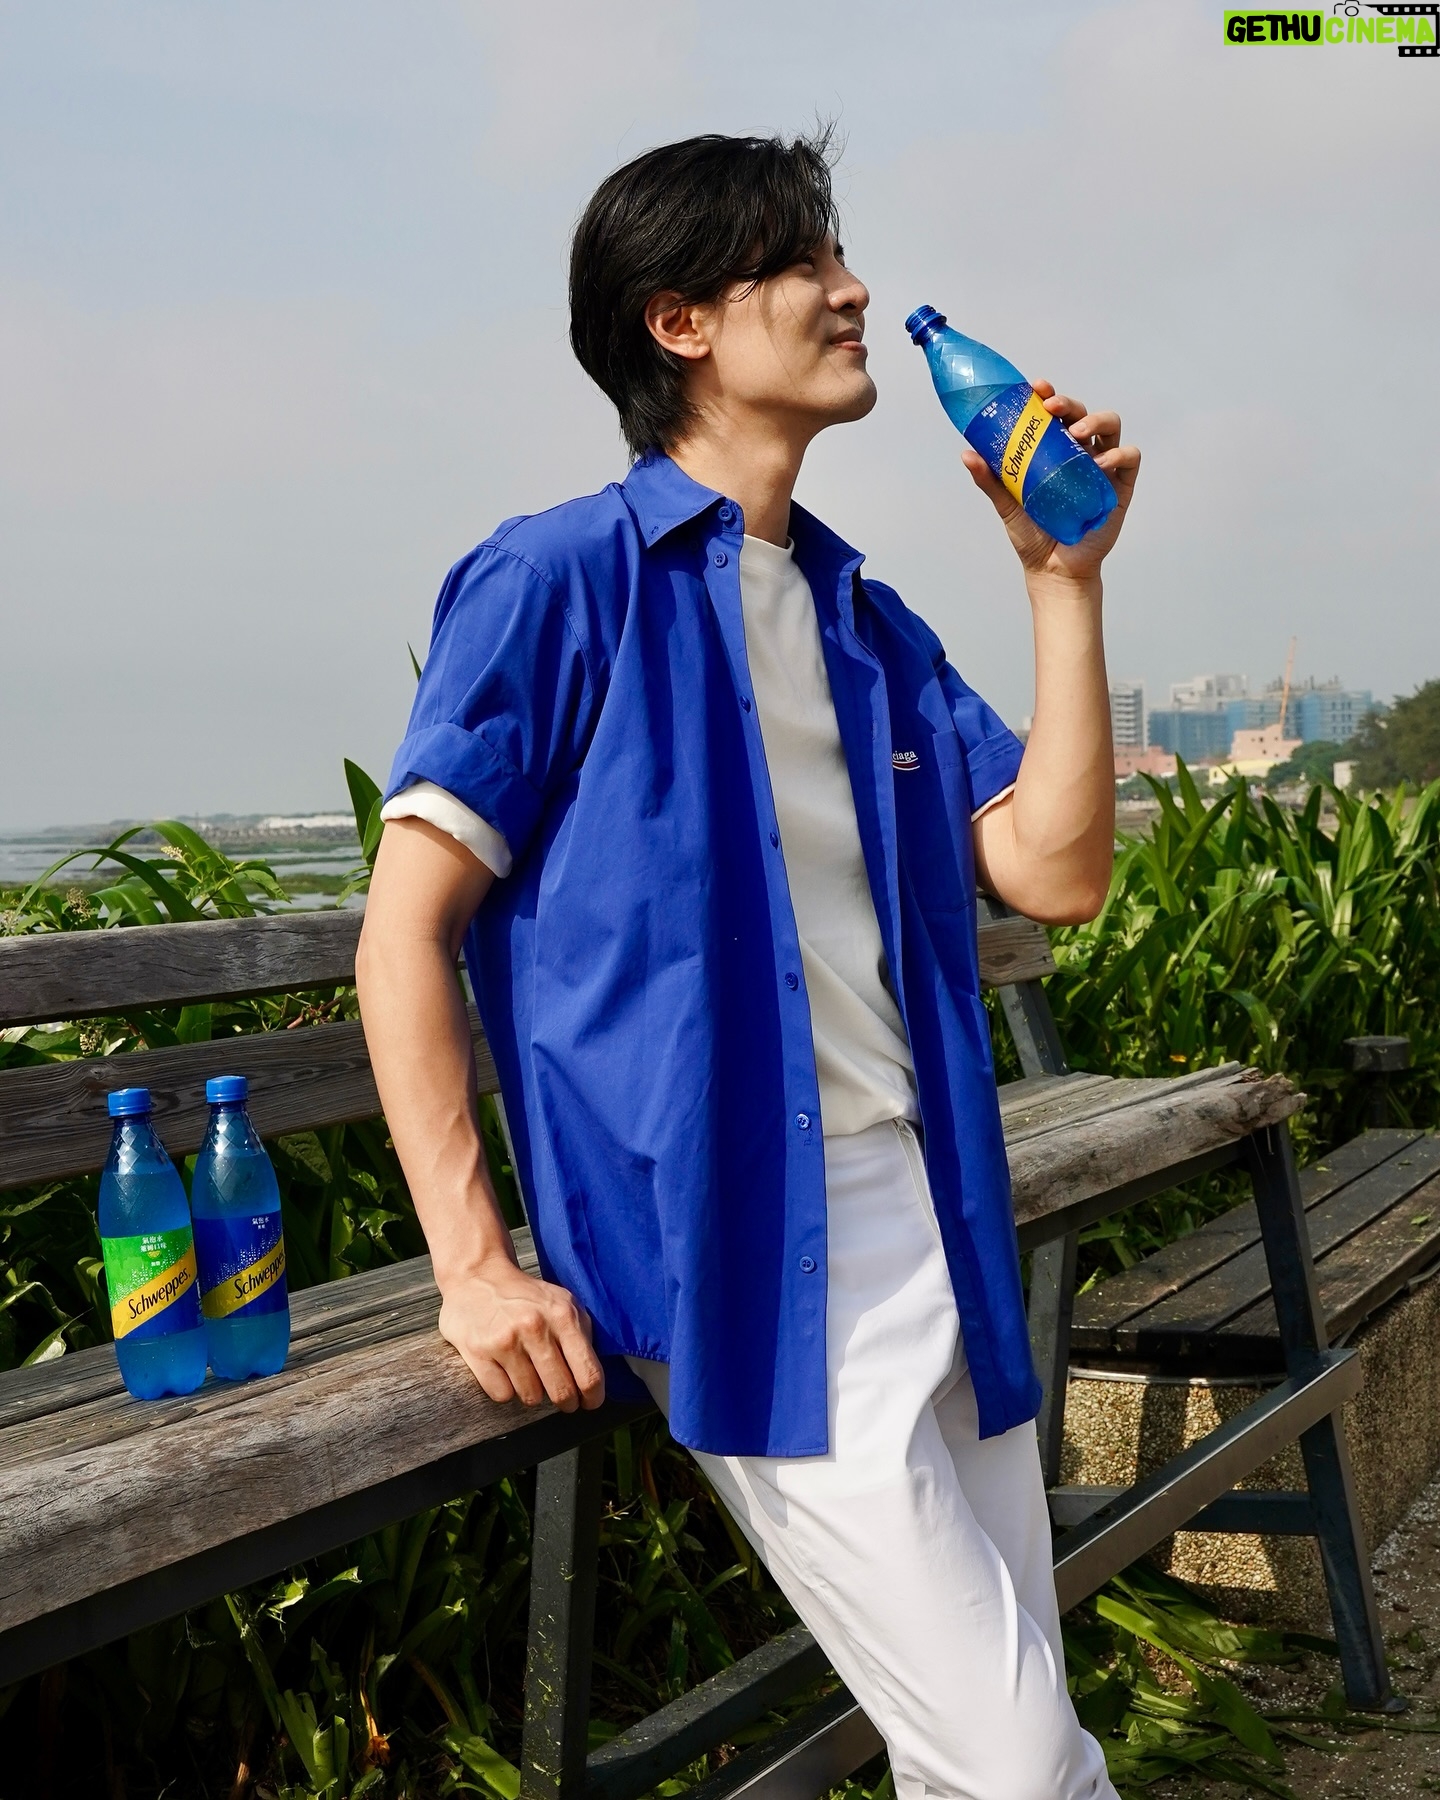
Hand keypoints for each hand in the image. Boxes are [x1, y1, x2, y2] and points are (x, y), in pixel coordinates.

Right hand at [437, 1254, 605, 1411]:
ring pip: (531, 1396)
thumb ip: (582, 1333)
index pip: (588, 1373)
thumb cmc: (525, 1295)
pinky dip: (505, 1388)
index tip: (590, 1403)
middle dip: (566, 1402)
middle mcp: (534, 1327)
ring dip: (533, 1392)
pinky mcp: (478, 1352)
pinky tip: (505, 1370)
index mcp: (562, 1315)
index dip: (593, 1396)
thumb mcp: (563, 1302)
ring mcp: (505, 1340)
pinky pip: (502, 1395)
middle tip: (564, 1399)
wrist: (476, 1276)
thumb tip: (595, 1377)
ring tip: (529, 1374)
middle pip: (562, 1391)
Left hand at [959, 381, 1139, 580]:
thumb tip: (967, 453)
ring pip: (1110, 426)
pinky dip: (1118, 454)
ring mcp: (1102, 467)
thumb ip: (990, 480)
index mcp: (1055, 451)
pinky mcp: (1120, 486)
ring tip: (1077, 431)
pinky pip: (1129, 457)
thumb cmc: (1032, 535)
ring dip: (1095, 420)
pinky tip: (1100, 464)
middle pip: (1082, 414)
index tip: (1035, 387)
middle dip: (1069, 403)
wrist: (1052, 570)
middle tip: (1052, 406)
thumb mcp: (1007, 505)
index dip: (1048, 395)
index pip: (1054, 414)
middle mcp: (1080, 453)